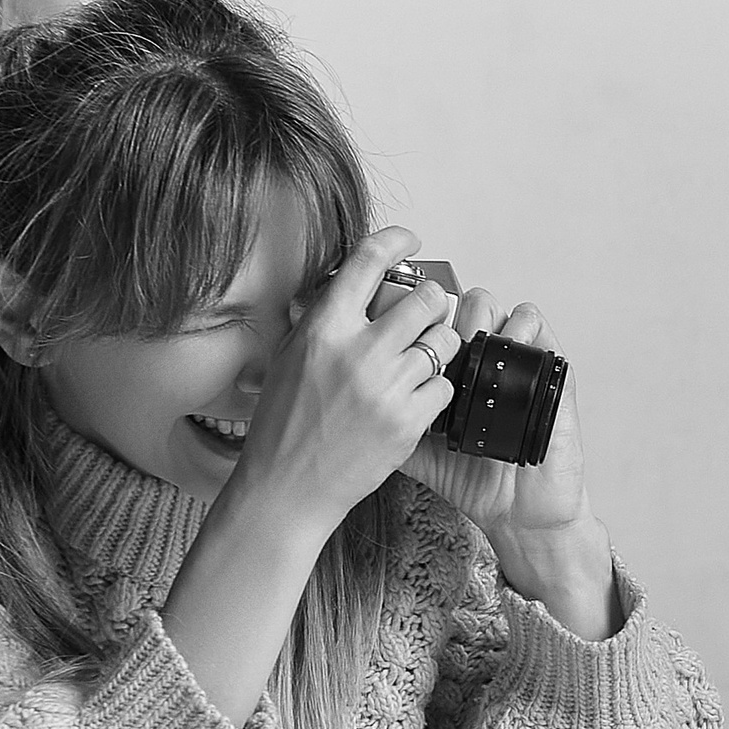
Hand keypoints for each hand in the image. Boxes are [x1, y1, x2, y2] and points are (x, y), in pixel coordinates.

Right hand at [232, 228, 463, 524]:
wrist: (287, 488)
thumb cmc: (283, 425)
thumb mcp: (289, 358)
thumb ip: (323, 320)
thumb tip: (352, 286)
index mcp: (324, 329)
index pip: (368, 261)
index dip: (396, 240)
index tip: (410, 242)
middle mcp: (358, 352)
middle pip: (426, 299)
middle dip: (431, 302)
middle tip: (423, 315)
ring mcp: (387, 387)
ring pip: (444, 341)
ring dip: (437, 346)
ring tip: (418, 360)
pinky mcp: (409, 421)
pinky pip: (445, 385)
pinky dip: (436, 388)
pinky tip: (414, 397)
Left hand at [390, 285, 589, 541]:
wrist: (518, 510)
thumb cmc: (472, 482)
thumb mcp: (415, 451)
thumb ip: (385, 421)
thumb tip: (341, 400)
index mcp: (449, 369)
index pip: (426, 319)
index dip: (410, 316)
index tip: (395, 328)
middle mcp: (480, 358)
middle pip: (454, 302)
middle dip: (440, 313)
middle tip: (433, 340)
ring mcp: (513, 359)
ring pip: (492, 305)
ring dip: (478, 316)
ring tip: (471, 345)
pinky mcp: (546, 366)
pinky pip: (533, 324)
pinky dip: (518, 325)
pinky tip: (503, 349)